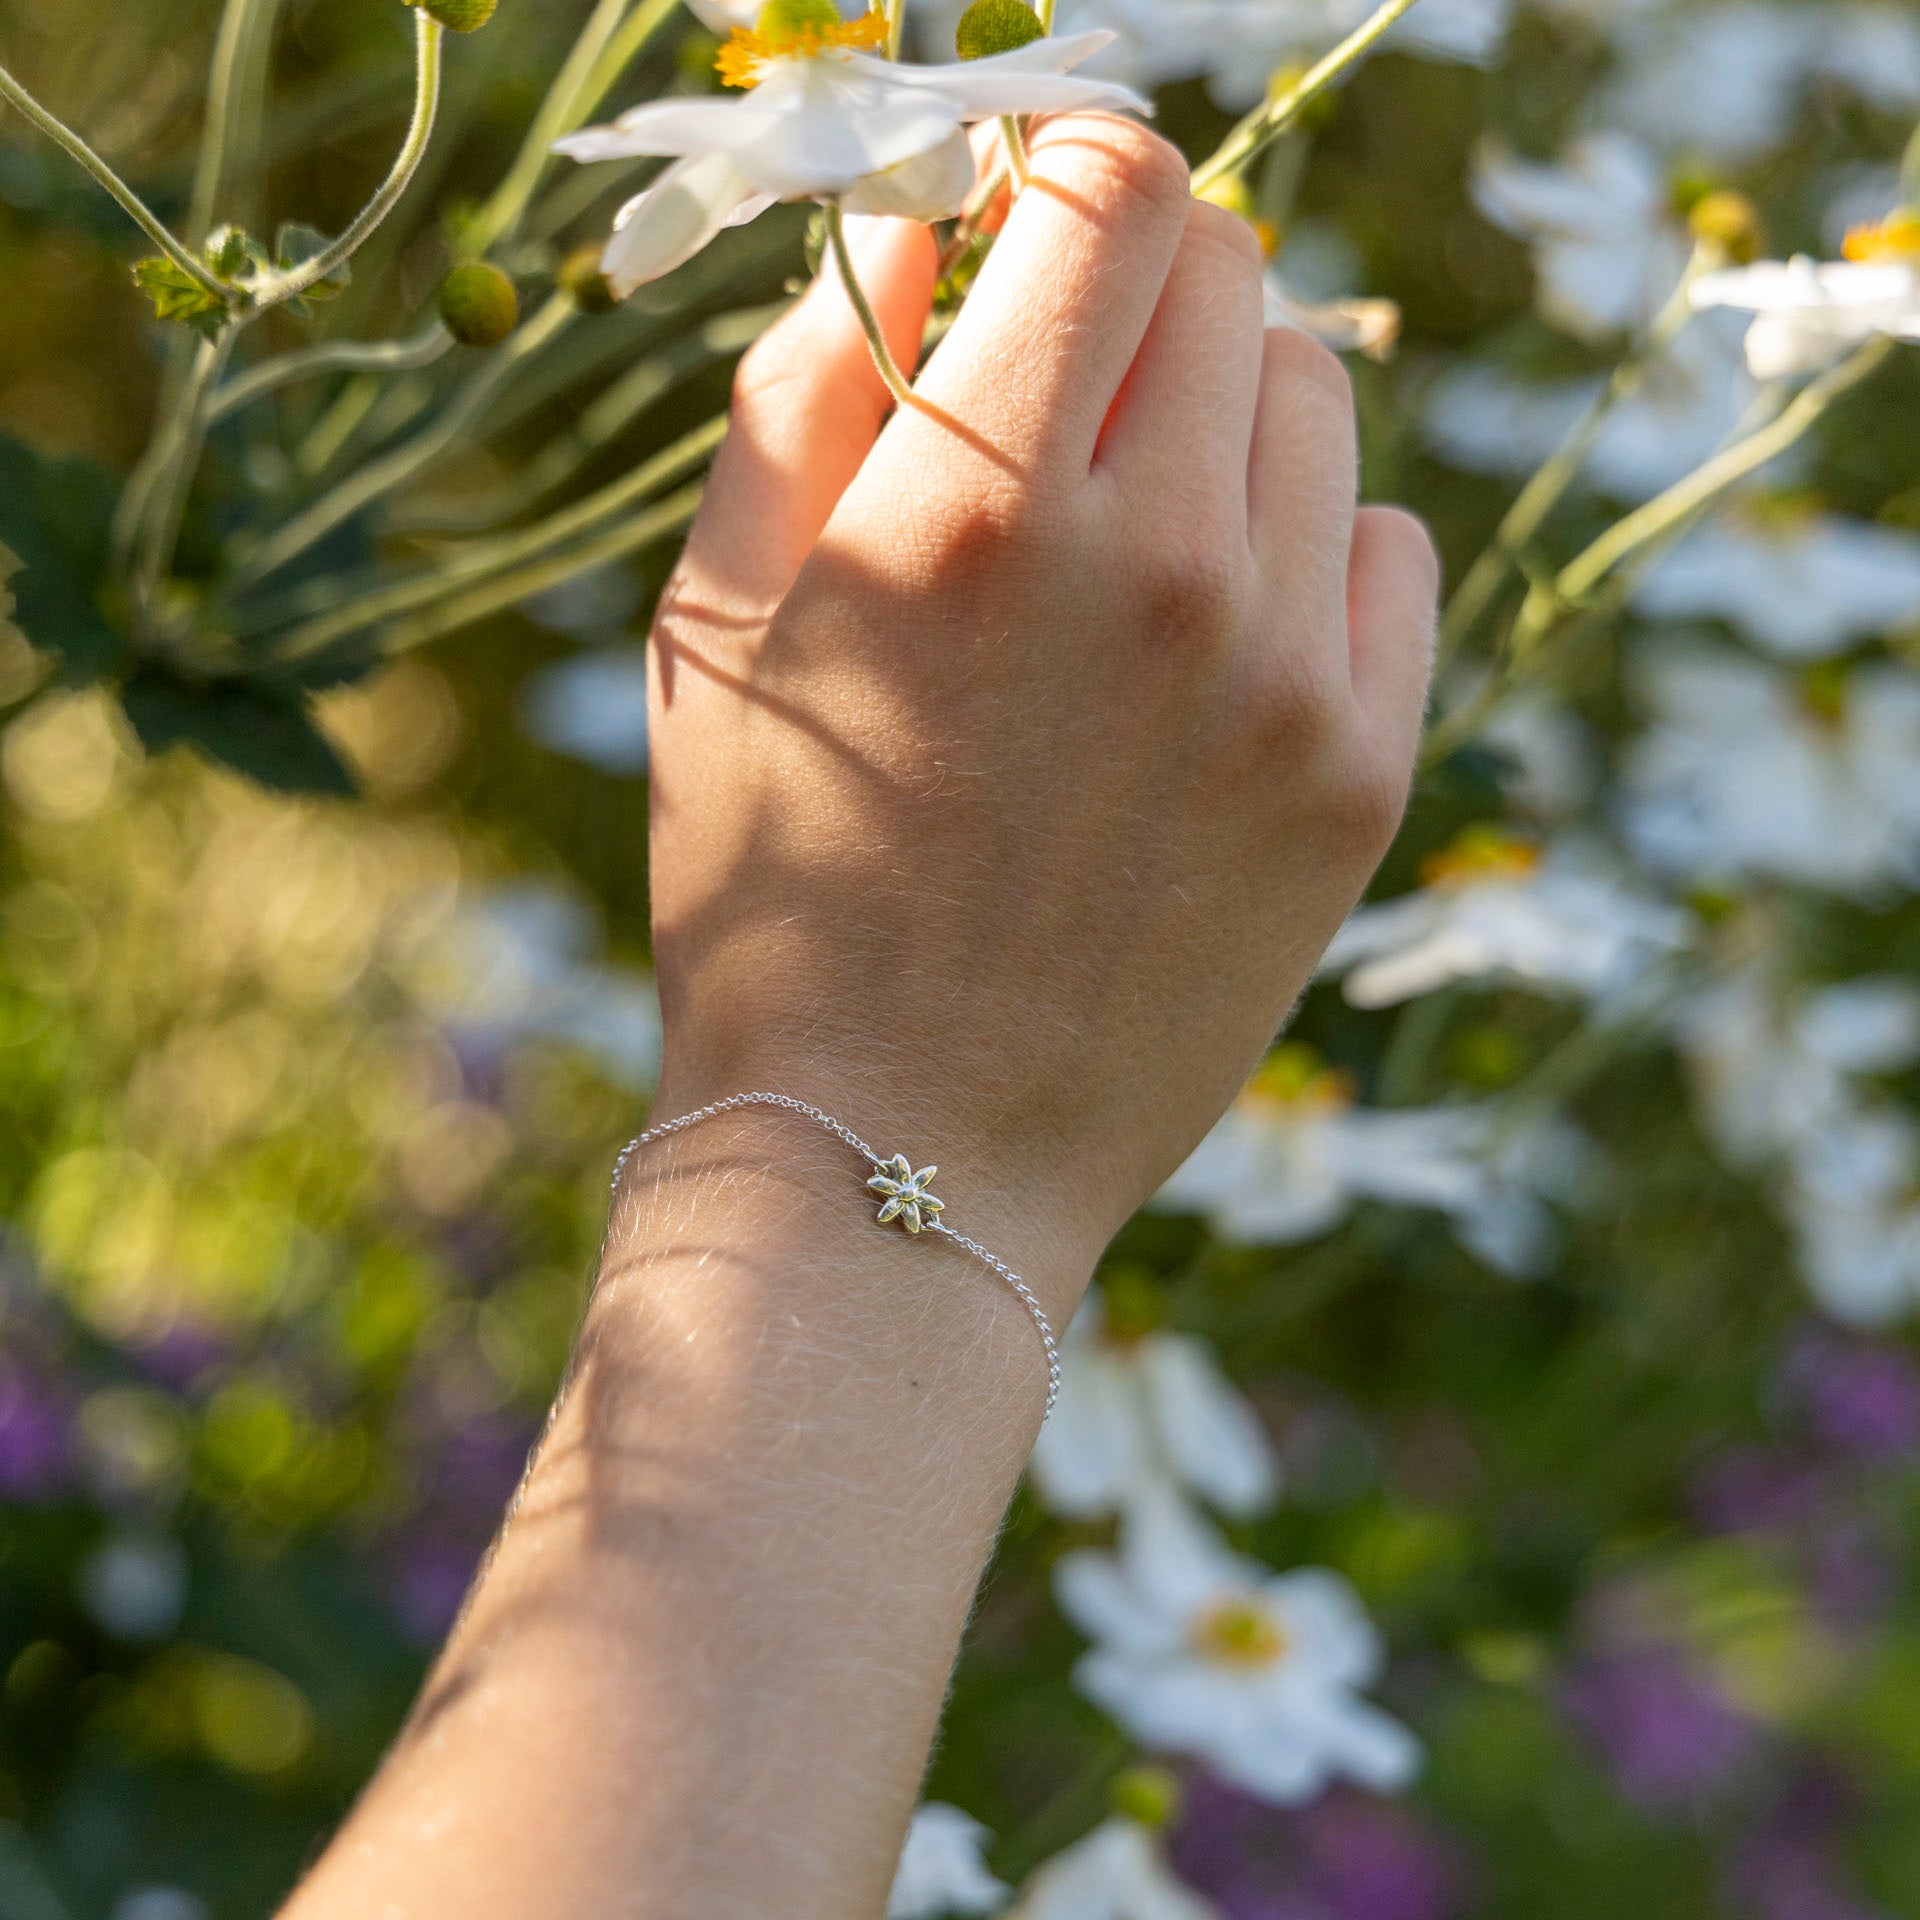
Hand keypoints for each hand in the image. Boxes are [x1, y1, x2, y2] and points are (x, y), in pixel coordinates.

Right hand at [646, 114, 1436, 1299]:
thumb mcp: (718, 626)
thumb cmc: (774, 892)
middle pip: (1229, 271)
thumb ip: (808, 387)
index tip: (1034, 211)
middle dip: (1139, 288)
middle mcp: (1164, 562)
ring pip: (1315, 400)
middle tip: (1065, 391)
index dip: (1072, 161)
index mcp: (978, 501)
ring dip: (1222, 417)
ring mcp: (1286, 673)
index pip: (1114, 184)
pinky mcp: (1360, 774)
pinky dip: (1311, 552)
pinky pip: (1387, 551)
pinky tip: (1217, 645)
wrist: (897, 1155)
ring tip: (1130, 541)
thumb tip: (918, 223)